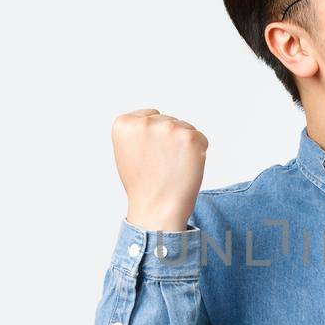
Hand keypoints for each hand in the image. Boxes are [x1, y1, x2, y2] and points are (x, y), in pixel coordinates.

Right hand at [111, 109, 206, 232]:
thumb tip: (151, 118)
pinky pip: (200, 138)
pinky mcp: (189, 137)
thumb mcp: (127, 152)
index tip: (149, 156)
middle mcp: (144, 122)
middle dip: (169, 140)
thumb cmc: (143, 185)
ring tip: (173, 167)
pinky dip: (199, 151)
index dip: (154, 137)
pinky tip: (186, 167)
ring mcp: (168, 128)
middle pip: (168, 120)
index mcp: (124, 123)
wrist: (157, 208)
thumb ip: (136, 131)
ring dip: (184, 145)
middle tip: (162, 165)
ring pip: (184, 128)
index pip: (150, 116)